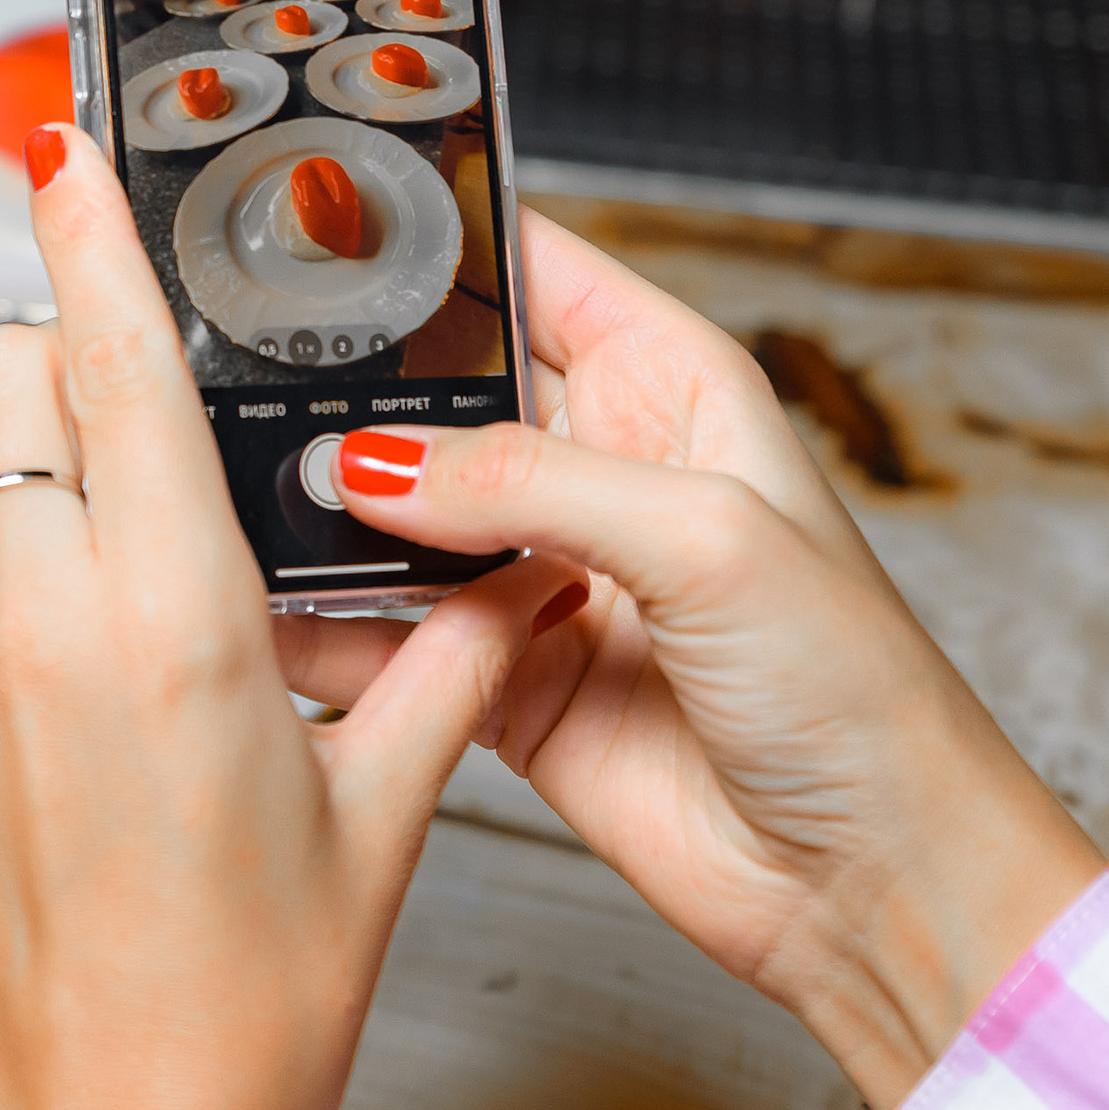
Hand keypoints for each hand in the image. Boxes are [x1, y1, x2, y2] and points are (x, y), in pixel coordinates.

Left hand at [0, 126, 583, 1109]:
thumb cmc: (254, 1023)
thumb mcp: (385, 823)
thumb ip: (442, 663)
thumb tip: (505, 574)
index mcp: (168, 628)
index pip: (113, 366)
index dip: (85, 232)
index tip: (65, 145)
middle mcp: (32, 642)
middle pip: (0, 397)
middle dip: (64, 373)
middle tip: (148, 438)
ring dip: (57, 546)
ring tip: (154, 688)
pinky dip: (20, 669)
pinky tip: (92, 782)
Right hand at [299, 211, 1104, 1109]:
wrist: (872, 885)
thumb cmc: (858, 695)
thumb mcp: (706, 540)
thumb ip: (531, 481)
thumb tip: (372, 461)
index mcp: (672, 387)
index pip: (531, 269)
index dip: (435, 237)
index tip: (323, 224)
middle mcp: (600, 470)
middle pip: (440, 391)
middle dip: (350, 386)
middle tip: (241, 379)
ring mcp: (543, 577)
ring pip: (398, 513)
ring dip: (327, 512)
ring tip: (236, 494)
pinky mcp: (502, 680)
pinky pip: (387, 636)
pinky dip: (324, 626)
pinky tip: (265, 609)